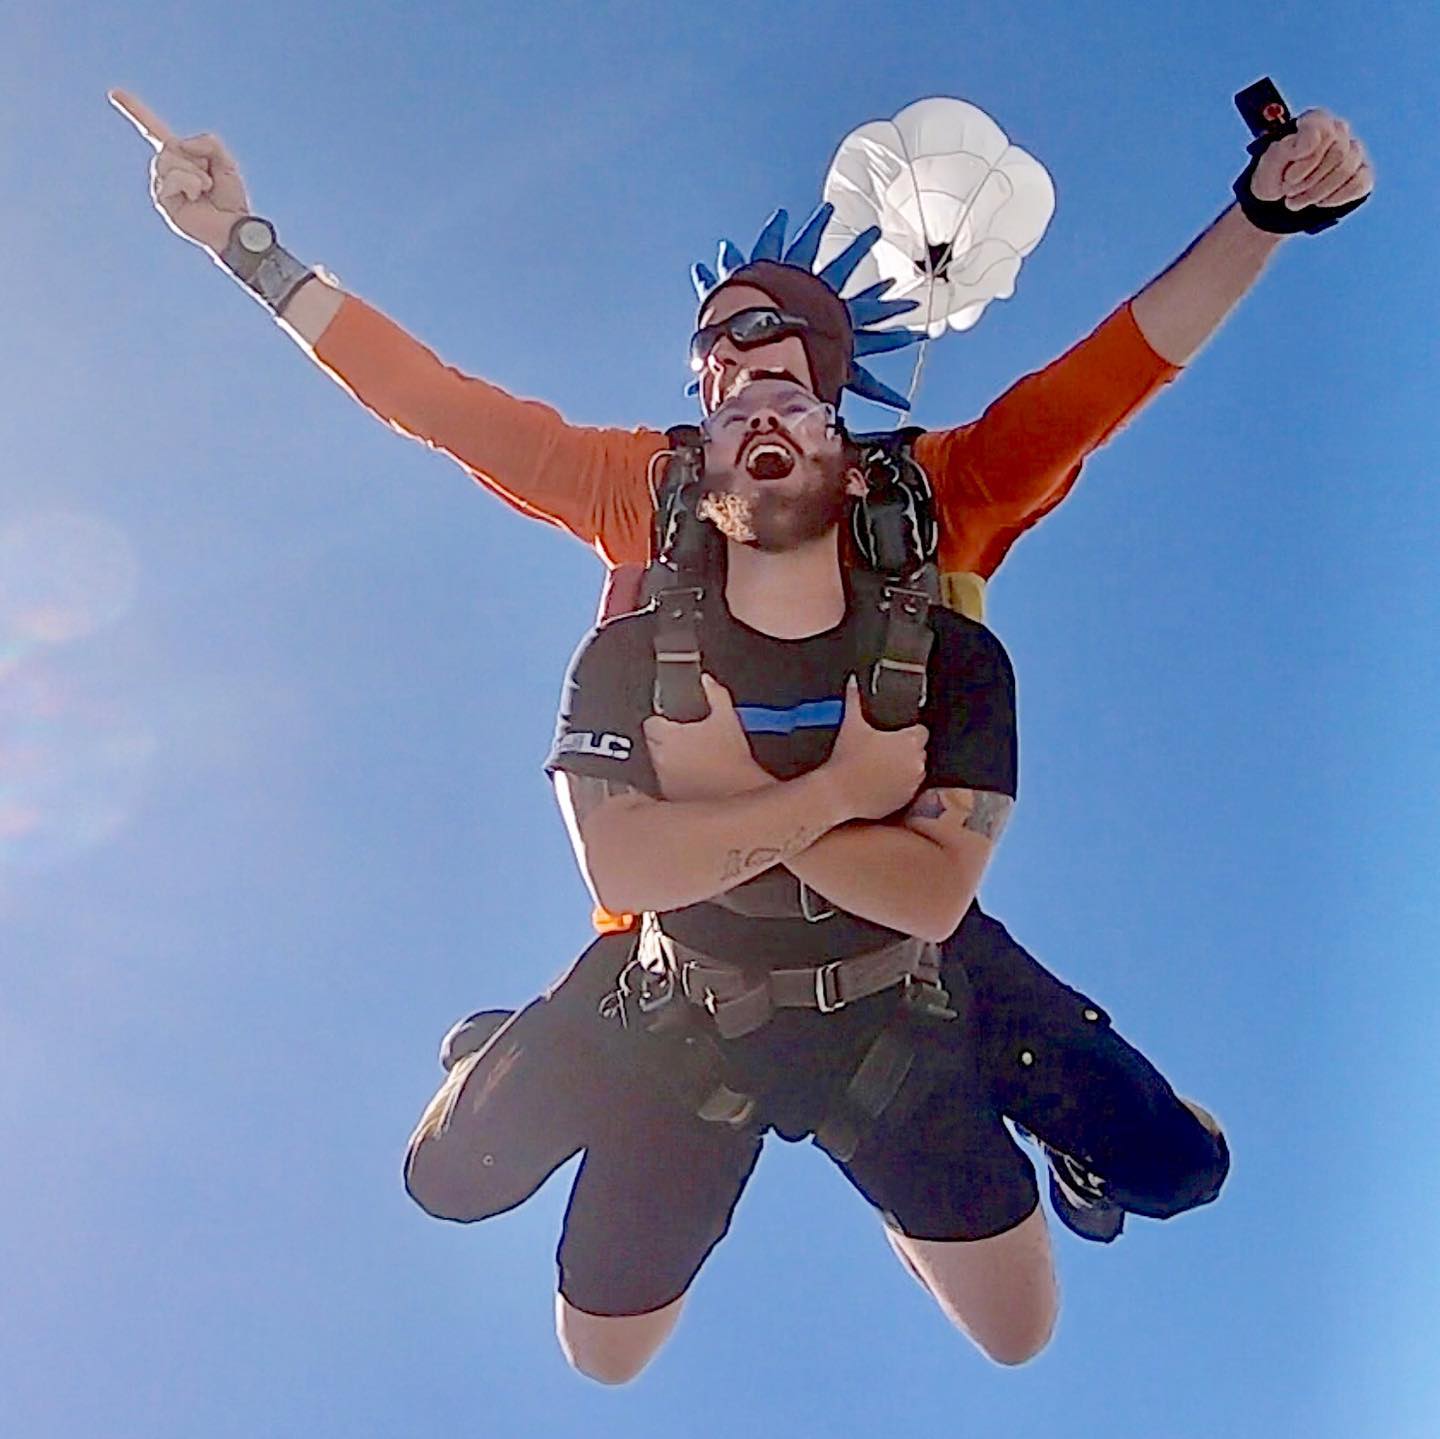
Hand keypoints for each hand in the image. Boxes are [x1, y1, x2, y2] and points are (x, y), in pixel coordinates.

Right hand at [110, 90, 249, 251]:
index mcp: (179, 157)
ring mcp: (161, 184)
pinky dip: (191, 184)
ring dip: (196, 173)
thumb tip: (180, 144)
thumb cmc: (231, 199)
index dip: (135, 110)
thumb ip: (208, 143)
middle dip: (196, 159)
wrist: (233, 227)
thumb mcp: (226, 162)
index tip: (113, 91)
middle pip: (170, 145)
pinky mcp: (161, 199)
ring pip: (170, 159)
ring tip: (205, 190)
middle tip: (209, 180)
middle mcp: (165, 169)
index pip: (153, 129)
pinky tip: (196, 199)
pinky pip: (174, 177)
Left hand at [644, 675, 769, 800]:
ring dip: (669, 760)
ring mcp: (663, 780)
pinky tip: (695, 776)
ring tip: (695, 759)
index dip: (662, 720)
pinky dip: (675, 779)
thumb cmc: (733, 760)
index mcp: (669, 737)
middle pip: (653, 743)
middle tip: (689, 740)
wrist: (740, 793)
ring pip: (658, 764)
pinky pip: (666, 783)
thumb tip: (707, 681)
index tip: (673, 723)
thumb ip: (715, 694)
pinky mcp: (670, 797)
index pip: (651, 723)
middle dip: (666, 740)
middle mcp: (661, 759)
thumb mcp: (727, 719)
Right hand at [822, 676, 926, 820]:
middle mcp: (916, 762)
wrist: (837, 793)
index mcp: (909, 742)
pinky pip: (908, 789)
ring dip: (904, 767)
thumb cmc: (845, 759)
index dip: (908, 732)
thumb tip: (853, 680)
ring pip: (915, 770)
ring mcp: (913, 783)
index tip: (894, 735)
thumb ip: (854, 699)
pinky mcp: (906, 800)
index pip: (921, 731)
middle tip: (883, 750)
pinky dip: (899, 785)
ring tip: (881, 766)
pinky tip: (880, 782)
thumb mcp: (850, 724)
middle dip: (905, 750)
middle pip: (918, 751)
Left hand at [1250, 108, 1372, 213]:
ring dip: (1317, 193)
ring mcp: (1353, 151)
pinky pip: (1359, 184)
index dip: (1305, 161)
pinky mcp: (1362, 173)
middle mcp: (1339, 130)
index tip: (1288, 177)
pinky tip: (1320, 203)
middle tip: (1288, 192)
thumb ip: (1285, 149)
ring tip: (1296, 201)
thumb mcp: (1269, 164)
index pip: (1323, 132)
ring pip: (1346, 170)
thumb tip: (1310, 145)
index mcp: (1315, 120)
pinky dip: (1336, 198)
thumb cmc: (1275, 175)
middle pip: (1337, 153)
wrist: (1279, 199)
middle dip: (1308, 180)